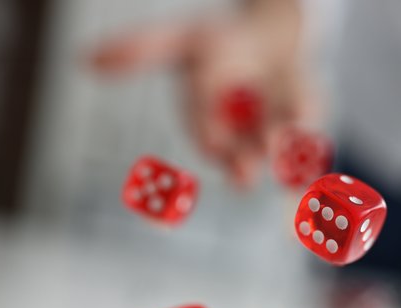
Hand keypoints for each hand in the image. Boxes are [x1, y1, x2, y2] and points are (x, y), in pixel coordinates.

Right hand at [90, 4, 311, 189]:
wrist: (272, 39)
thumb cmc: (221, 46)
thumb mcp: (183, 40)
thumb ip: (142, 49)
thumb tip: (84, 60)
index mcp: (210, 122)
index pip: (207, 136)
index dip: (211, 141)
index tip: (216, 148)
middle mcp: (243, 137)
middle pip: (242, 155)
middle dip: (242, 163)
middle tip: (244, 175)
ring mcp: (278, 136)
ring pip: (280, 154)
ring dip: (282, 160)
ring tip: (284, 159)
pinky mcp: (307, 130)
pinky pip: (312, 143)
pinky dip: (314, 149)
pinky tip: (316, 152)